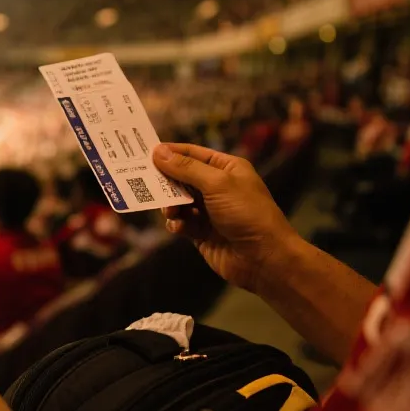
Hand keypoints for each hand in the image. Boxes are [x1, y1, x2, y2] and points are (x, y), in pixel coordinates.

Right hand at [152, 143, 297, 293]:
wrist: (264, 258)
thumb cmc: (247, 213)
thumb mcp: (217, 184)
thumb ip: (186, 168)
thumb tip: (158, 152)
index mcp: (226, 169)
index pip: (193, 154)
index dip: (171, 152)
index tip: (146, 152)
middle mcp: (217, 188)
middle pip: (182, 178)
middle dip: (166, 181)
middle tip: (145, 182)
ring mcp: (209, 211)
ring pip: (178, 202)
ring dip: (170, 205)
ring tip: (169, 211)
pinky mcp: (202, 233)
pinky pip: (182, 223)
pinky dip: (177, 223)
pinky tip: (178, 227)